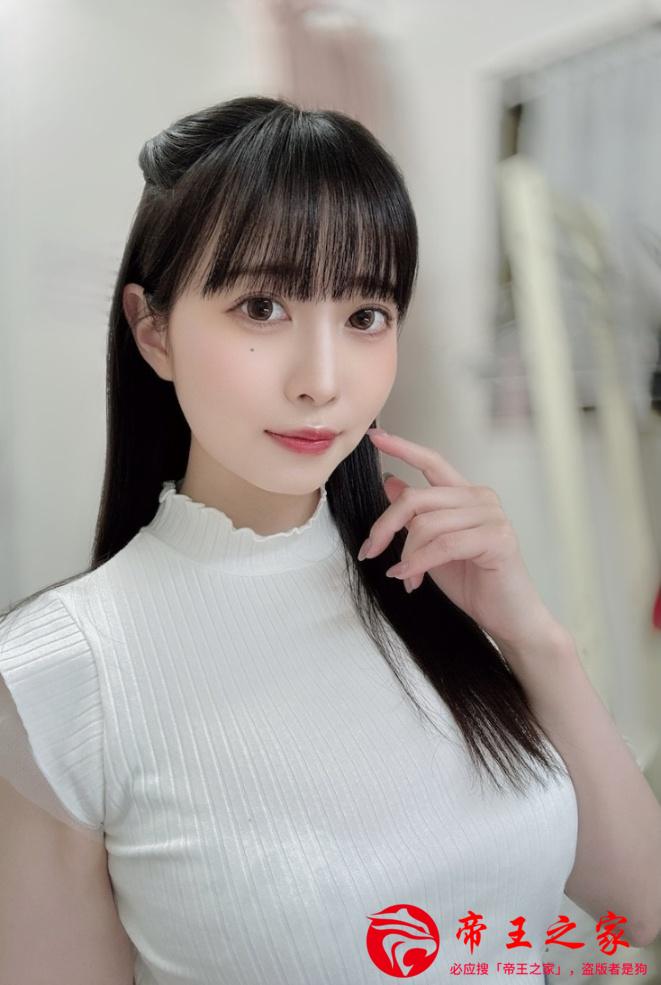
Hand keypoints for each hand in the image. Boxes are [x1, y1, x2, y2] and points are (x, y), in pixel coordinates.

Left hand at [360, 427, 559, 650]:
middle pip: (416, 498)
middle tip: (371, 552)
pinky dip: (419, 563)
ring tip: (405, 577)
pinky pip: (443, 545)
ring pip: (426, 524)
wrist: (508, 617)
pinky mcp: (497, 537)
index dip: (402, 447)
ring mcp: (492, 515)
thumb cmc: (474, 583)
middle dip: (385, 526)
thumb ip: (416, 515)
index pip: (431, 461)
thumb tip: (390, 482)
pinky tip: (410, 578)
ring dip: (406, 555)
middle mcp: (480, 498)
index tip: (375, 437)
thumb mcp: (432, 545)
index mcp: (465, 495)